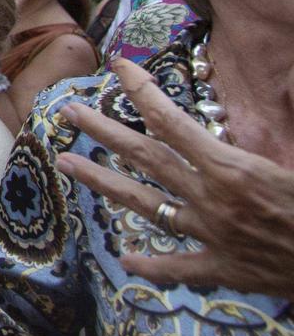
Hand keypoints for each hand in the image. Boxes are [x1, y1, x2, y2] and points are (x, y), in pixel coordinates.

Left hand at [58, 58, 293, 299]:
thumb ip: (293, 114)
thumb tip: (291, 74)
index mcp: (233, 168)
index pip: (173, 121)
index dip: (142, 91)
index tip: (118, 66)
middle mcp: (212, 199)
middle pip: (145, 158)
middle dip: (102, 131)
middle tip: (67, 111)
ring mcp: (212, 236)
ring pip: (146, 206)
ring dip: (102, 183)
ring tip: (65, 164)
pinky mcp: (224, 270)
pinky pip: (179, 268)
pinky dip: (152, 266)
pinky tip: (127, 260)